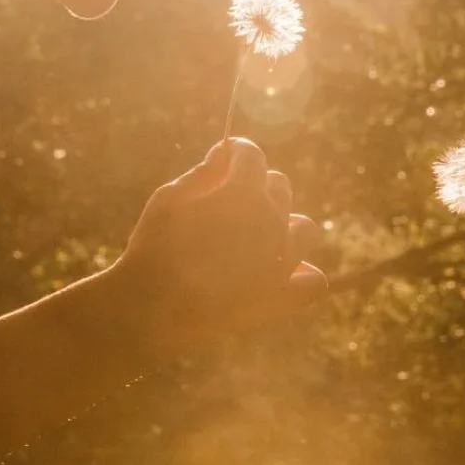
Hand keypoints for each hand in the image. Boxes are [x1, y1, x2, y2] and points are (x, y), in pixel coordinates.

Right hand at [117, 138, 326, 349]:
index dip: (237, 152)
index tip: (226, 157)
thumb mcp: (169, 199)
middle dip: (257, 186)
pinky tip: (282, 274)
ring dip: (284, 225)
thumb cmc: (154, 249)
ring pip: (303, 228)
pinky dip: (302, 275)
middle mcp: (272, 222)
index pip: (253, 156)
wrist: (150, 311)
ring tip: (256, 238)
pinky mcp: (282, 298)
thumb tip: (225, 154)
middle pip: (280, 187)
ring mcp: (282, 261)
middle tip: (230, 201)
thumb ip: (203, 173)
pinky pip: (313, 281)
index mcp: (244, 193)